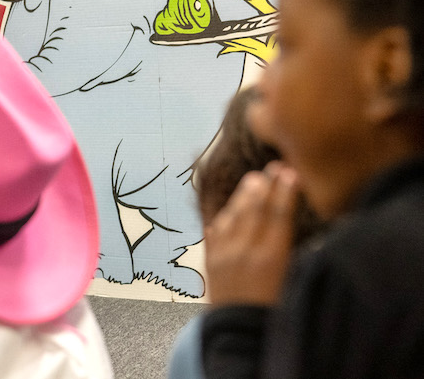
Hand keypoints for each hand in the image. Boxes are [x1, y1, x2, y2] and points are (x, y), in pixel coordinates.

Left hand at [205, 162, 299, 305]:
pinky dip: (223, 217)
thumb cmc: (277, 315)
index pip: (278, 215)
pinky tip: (228, 209)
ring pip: (233, 216)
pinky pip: (215, 232)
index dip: (284, 191)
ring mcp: (223, 255)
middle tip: (273, 166)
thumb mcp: (292, 284)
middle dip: (265, 186)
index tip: (290, 172)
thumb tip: (296, 225)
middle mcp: (245, 252)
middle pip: (255, 210)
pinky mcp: (209, 262)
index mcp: (271, 259)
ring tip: (253, 179)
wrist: (241, 339)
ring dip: (243, 196)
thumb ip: (290, 252)